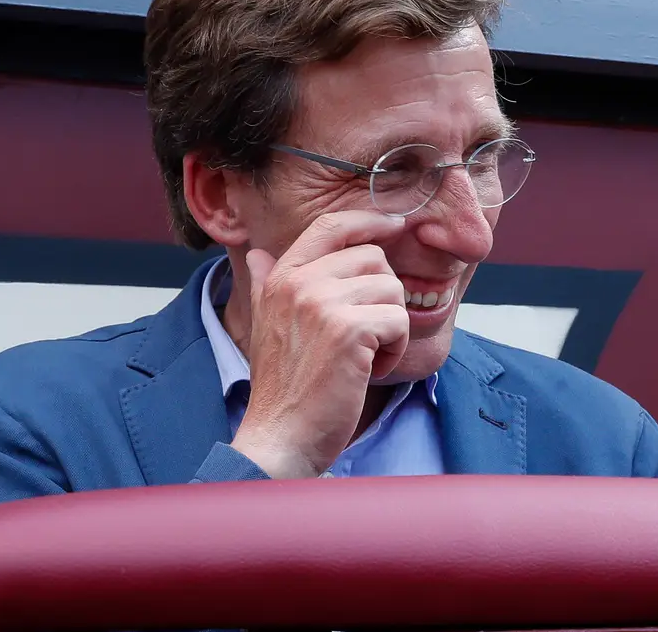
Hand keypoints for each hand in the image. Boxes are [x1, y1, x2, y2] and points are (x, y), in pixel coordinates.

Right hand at [228, 210, 411, 479]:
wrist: (280, 436)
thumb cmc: (282, 385)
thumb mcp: (266, 325)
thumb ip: (266, 284)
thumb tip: (257, 253)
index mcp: (282, 277)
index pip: (332, 225)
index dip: (369, 220)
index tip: (395, 225)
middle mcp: (300, 282)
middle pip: (374, 258)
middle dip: (382, 297)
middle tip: (364, 336)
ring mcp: (324, 304)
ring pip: (392, 290)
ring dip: (390, 327)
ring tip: (363, 356)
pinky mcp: (350, 331)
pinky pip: (400, 321)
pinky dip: (395, 350)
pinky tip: (368, 370)